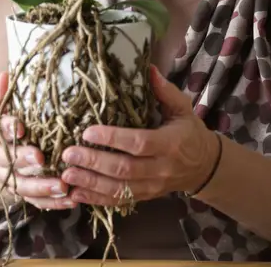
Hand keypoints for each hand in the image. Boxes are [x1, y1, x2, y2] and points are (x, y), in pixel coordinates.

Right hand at [0, 71, 76, 210]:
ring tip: (61, 184)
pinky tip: (70, 200)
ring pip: (19, 185)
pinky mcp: (18, 193)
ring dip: (40, 186)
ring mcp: (5, 178)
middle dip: (22, 159)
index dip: (6, 129)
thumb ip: (1, 96)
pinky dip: (51, 202)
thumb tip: (5, 74)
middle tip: (40, 157)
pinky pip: (34, 201)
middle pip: (5, 160)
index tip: (20, 127)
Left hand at [59, 66, 220, 206]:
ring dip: (90, 183)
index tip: (88, 132)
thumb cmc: (189, 133)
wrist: (204, 167)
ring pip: (119, 189)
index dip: (112, 138)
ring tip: (66, 175)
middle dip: (94, 162)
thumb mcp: (183, 109)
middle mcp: (161, 168)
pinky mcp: (145, 197)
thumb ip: (165, 91)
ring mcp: (152, 186)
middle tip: (69, 154)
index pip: (138, 142)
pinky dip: (96, 200)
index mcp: (170, 144)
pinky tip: (76, 194)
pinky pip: (119, 201)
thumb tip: (148, 68)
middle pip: (124, 169)